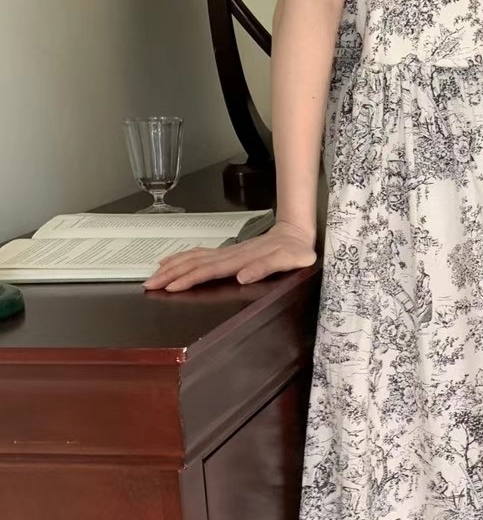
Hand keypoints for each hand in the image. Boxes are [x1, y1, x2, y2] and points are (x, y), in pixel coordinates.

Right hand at [143, 220, 316, 291]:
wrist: (295, 234)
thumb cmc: (295, 251)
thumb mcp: (289, 261)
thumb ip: (266, 268)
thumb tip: (243, 277)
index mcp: (241, 260)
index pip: (209, 270)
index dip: (189, 278)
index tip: (171, 286)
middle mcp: (230, 255)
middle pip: (194, 264)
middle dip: (170, 274)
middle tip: (150, 284)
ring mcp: (227, 252)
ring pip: (193, 257)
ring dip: (172, 266)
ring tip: (153, 274)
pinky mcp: (227, 252)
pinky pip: (199, 254)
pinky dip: (182, 257)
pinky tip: (171, 262)